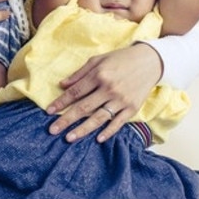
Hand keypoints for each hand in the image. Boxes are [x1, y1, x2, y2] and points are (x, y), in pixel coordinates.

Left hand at [45, 43, 162, 141]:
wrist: (150, 61)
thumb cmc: (120, 59)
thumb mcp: (98, 60)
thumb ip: (80, 73)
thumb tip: (62, 85)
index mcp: (99, 75)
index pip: (75, 92)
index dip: (61, 102)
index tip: (48, 111)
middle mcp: (109, 89)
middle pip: (83, 107)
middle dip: (66, 120)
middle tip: (52, 130)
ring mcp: (121, 100)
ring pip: (98, 118)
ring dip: (83, 129)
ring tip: (69, 138)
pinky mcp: (132, 108)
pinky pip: (118, 123)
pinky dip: (108, 131)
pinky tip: (98, 139)